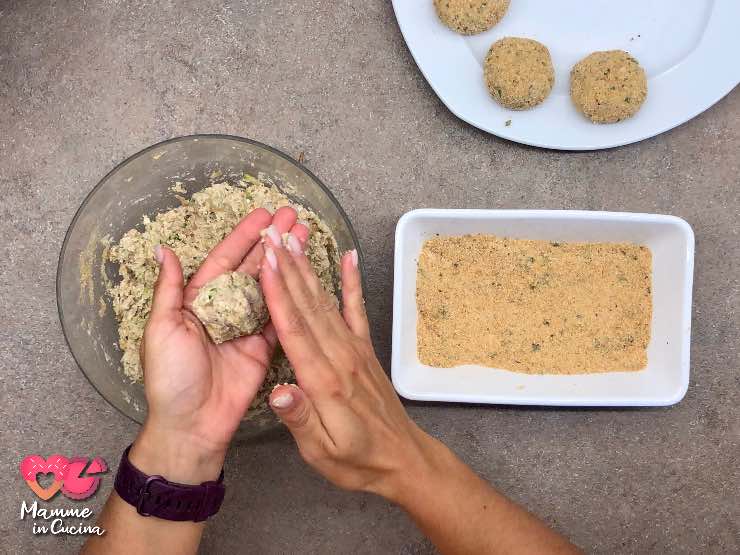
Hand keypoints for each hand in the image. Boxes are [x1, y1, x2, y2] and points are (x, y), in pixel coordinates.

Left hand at [130, 207, 307, 483]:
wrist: (192, 424)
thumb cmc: (170, 379)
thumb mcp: (162, 329)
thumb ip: (169, 289)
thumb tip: (164, 250)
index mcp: (197, 301)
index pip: (224, 259)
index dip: (243, 236)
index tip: (263, 215)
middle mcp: (224, 309)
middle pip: (251, 267)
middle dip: (272, 241)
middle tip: (293, 217)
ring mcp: (246, 327)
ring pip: (269, 287)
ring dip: (286, 263)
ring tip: (304, 237)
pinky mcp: (264, 346)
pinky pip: (280, 317)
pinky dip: (292, 297)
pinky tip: (306, 276)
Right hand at [259, 233, 432, 497]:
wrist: (403, 459)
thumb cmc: (357, 460)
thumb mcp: (322, 452)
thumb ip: (300, 418)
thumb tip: (278, 391)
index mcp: (324, 381)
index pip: (296, 331)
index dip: (279, 295)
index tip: (268, 262)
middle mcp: (340, 358)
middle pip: (309, 307)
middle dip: (290, 268)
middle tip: (274, 235)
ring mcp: (355, 350)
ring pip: (327, 302)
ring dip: (309, 269)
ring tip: (294, 239)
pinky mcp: (365, 350)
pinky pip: (357, 310)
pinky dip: (352, 282)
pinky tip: (349, 257)